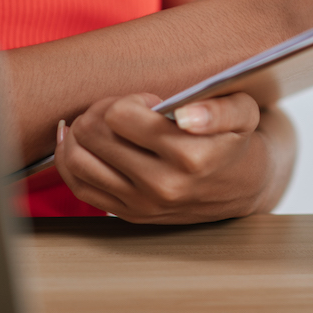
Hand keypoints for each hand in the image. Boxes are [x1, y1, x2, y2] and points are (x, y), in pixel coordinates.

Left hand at [54, 92, 285, 223]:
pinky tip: (77, 138)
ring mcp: (141, 203)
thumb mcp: (244, 113)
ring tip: (101, 122)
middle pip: (94, 133)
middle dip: (102, 110)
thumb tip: (185, 115)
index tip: (149, 102)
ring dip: (82, 131)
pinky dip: (69, 157)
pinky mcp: (127, 213)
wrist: (240, 187)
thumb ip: (218, 108)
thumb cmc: (235, 141)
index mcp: (189, 156)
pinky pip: (78, 185)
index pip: (120, 116)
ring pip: (79, 159)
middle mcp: (161, 185)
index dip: (130, 99)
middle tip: (123, 109)